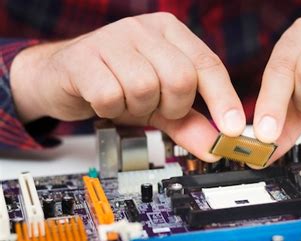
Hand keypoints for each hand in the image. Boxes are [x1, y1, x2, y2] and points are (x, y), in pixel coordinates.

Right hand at [10, 12, 245, 160]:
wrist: (63, 77)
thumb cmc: (117, 84)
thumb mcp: (160, 106)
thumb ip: (189, 124)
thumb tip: (216, 147)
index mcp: (171, 33)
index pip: (208, 65)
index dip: (224, 99)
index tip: (234, 129)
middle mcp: (144, 29)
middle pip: (181, 78)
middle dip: (172, 106)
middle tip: (156, 108)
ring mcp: (112, 38)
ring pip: (146, 87)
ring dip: (138, 108)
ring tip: (126, 100)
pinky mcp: (84, 57)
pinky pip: (111, 95)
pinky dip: (111, 109)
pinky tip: (105, 100)